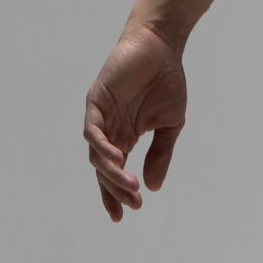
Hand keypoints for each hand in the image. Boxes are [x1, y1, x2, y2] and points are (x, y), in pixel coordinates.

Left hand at [84, 23, 188, 222]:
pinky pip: (93, 131)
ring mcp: (101, 117)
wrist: (161, 48)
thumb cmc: (166, 81)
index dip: (115, 194)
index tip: (124, 214)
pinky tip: (117, 157)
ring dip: (111, 172)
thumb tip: (153, 186)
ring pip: (97, 154)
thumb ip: (161, 153)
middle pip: (103, 169)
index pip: (114, 172)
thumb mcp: (170, 123)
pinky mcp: (95, 102)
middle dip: (116, 189)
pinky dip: (101, 147)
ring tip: (129, 185)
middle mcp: (110, 130)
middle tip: (133, 203)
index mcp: (125, 136)